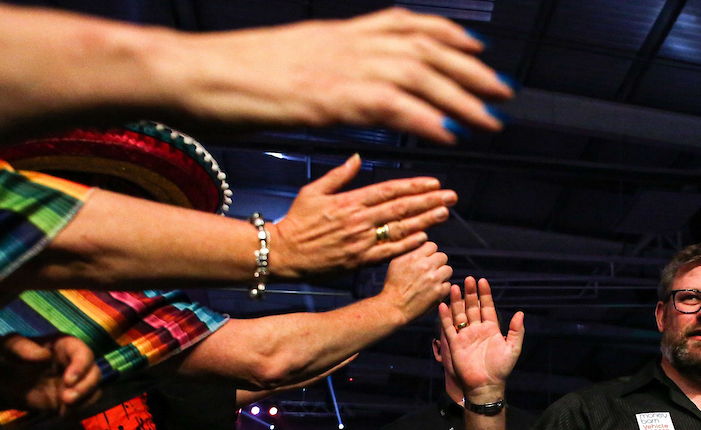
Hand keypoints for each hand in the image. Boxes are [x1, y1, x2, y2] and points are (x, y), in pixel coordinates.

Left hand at [0, 334, 100, 413]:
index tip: (69, 380)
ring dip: (84, 401)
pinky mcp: (68, 400)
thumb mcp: (8, 346)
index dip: (82, 365)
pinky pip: (84, 405)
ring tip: (64, 409)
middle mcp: (72, 362)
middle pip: (94, 372)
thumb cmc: (3, 357)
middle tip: (67, 399)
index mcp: (62, 345)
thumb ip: (22, 347)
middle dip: (86, 387)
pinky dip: (78, 411)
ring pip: (93, 389)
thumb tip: (45, 356)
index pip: (82, 351)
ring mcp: (73, 382)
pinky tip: (62, 415)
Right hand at [161, 8, 511, 143]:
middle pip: (426, 48)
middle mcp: (348, 43)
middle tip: (502, 89)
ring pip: (419, 75)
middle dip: (470, 69)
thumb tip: (338, 79)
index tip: (475, 48)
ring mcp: (341, 67)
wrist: (198, 73)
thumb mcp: (288, 61)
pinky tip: (448, 134)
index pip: (406, 24)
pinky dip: (425, 118)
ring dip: (460, 97)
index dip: (447, 35)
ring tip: (489, 118)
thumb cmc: (232, 75)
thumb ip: (322, 67)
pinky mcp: (331, 97)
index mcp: (338, 33)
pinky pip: (392, 105)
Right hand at [269, 155, 455, 277]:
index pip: (389, 190)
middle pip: (401, 208)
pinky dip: (407, 245)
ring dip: (424, 221)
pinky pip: (388, 252)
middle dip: (428, 201)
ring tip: (444, 213)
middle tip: (451, 197)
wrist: (283, 253)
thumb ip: (339, 175)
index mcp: (350, 201)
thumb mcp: (313, 191)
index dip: (414, 186)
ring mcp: (360, 241)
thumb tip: (358, 158)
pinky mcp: (358, 260)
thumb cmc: (296, 221)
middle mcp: (359, 220)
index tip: (434, 183)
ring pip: (399, 229)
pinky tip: (424, 238)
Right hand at [379, 241, 453, 322]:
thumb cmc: (392, 285)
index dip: (429, 253)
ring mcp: (434, 279)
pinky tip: (433, 292)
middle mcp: (426, 266)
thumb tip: (419, 243)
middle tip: (430, 272)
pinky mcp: (439, 292)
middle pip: (442, 256)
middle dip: (437, 263)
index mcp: (415, 257)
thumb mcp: (396, 263)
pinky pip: (448, 285)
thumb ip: (410, 252)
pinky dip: (442, 288)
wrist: (393, 307)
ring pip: (448, 270)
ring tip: (432, 282)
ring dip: (442, 275)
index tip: (425, 260)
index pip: (432, 246)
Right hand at [439, 276, 523, 402]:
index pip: (487, 307)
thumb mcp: (513, 348)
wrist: (486, 385)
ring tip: (454, 287)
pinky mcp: (455, 344)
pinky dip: (445, 317)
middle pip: (472, 307)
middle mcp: (477, 329)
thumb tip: (520, 313)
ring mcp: (465, 336)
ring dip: (457, 301)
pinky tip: (443, 305)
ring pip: (460, 314)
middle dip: (470, 293)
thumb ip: (516, 331)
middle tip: (468, 279)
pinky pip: (449, 328)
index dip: (484, 294)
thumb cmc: (501, 369)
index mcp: (491, 329)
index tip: (482, 281)